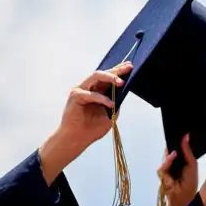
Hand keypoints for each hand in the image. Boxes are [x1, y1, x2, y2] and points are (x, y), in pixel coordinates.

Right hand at [39, 62, 133, 184]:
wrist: (78, 139)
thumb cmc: (93, 128)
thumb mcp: (110, 113)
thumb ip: (116, 102)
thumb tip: (125, 91)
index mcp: (98, 90)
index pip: (110, 77)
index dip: (119, 70)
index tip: (130, 66)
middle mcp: (89, 87)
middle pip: (104, 73)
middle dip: (117, 70)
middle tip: (128, 68)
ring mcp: (82, 90)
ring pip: (96, 77)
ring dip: (110, 78)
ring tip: (121, 82)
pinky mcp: (75, 96)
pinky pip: (91, 94)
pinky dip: (101, 98)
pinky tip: (111, 104)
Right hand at [158, 134, 198, 205]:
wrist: (185, 198)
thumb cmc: (190, 183)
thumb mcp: (192, 165)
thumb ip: (188, 151)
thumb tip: (185, 137)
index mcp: (180, 161)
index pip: (177, 148)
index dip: (177, 140)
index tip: (181, 130)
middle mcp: (172, 164)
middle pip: (169, 151)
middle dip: (172, 143)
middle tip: (177, 133)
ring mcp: (166, 170)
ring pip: (166, 157)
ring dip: (170, 151)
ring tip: (176, 141)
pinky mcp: (162, 176)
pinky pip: (163, 166)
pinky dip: (168, 160)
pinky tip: (173, 154)